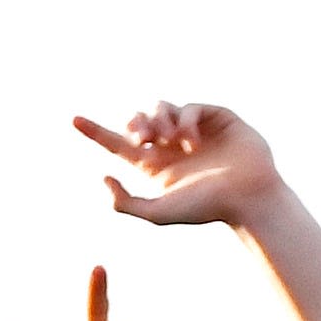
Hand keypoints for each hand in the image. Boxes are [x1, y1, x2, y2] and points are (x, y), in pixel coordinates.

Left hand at [76, 100, 286, 228]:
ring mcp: (194, 130)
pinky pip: (190, 107)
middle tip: (143, 138)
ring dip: (158, 121)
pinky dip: (185, 120)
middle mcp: (171, 145)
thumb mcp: (156, 213)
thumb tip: (103, 177)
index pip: (117, 144)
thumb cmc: (206, 209)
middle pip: (137, 121)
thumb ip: (124, 202)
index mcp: (154, 165)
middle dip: (134, 124)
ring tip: (169, 139)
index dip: (95, 132)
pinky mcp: (217, 118)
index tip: (73, 120)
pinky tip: (190, 140)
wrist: (248, 198)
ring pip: (161, 109)